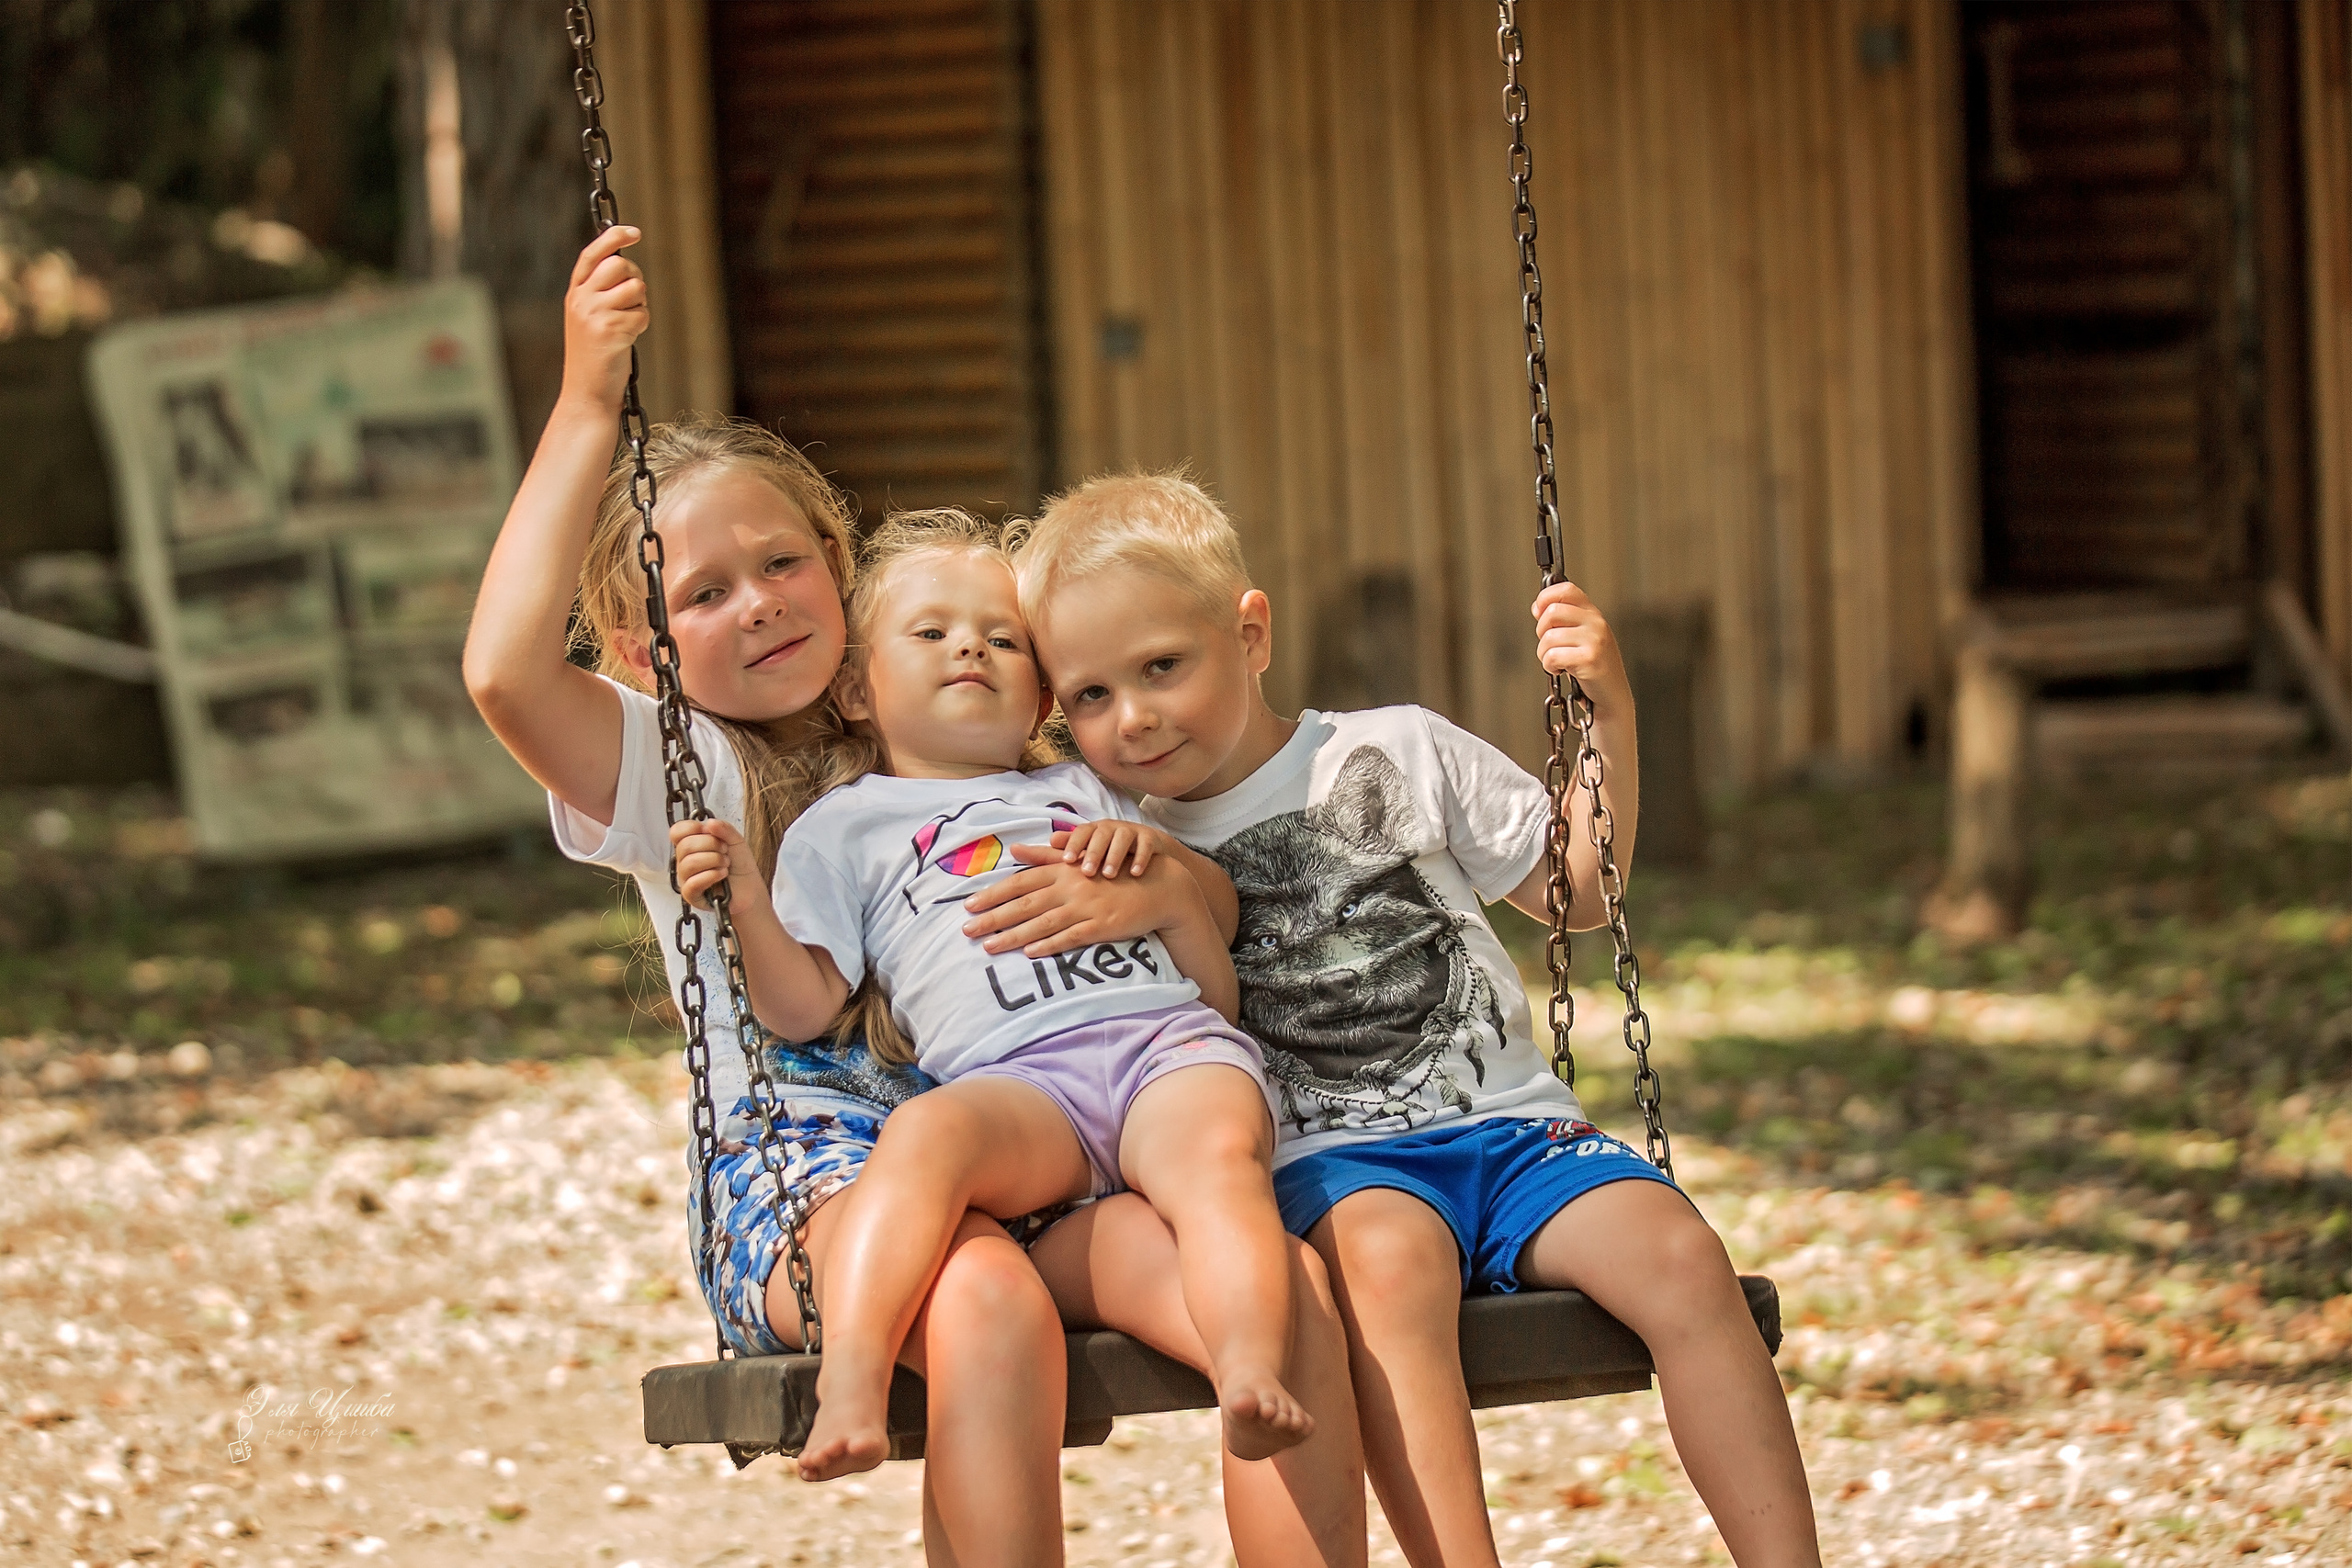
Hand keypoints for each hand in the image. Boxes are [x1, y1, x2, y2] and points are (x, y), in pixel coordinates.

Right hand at [560, 225, 647, 409]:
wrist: (587, 392)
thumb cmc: (595, 355)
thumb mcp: (590, 318)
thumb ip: (601, 291)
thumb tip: (624, 263)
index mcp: (575, 294)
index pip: (592, 254)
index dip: (613, 238)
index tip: (634, 232)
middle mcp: (581, 300)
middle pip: (619, 266)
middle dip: (635, 278)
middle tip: (633, 300)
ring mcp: (594, 314)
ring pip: (635, 288)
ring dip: (640, 305)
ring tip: (627, 324)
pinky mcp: (610, 330)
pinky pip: (642, 314)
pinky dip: (642, 325)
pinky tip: (628, 339)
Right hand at [668, 817, 758, 910]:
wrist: (750, 888)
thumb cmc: (740, 865)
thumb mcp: (736, 840)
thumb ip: (724, 828)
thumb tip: (709, 823)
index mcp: (692, 844)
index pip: (677, 832)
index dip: (692, 828)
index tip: (709, 831)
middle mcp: (685, 860)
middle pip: (685, 846)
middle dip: (711, 845)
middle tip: (725, 851)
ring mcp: (686, 878)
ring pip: (689, 863)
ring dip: (714, 861)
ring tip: (725, 864)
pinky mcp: (691, 895)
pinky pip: (692, 883)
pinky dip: (711, 876)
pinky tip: (722, 875)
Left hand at [960, 843, 1196, 955]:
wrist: (1157, 887)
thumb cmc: (1113, 875)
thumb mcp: (1079, 861)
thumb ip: (1047, 857)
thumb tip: (1015, 850)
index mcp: (1063, 871)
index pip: (1021, 883)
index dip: (994, 894)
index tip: (970, 906)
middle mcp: (1070, 887)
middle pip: (1025, 904)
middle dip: (994, 918)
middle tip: (967, 930)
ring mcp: (1086, 907)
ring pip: (1042, 923)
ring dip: (1013, 936)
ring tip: (989, 947)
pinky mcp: (1101, 926)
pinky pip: (1071, 937)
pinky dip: (1050, 944)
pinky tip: (1030, 952)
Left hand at [1056, 820, 1173, 877]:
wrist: (1147, 852)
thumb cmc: (1108, 855)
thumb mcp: (1084, 854)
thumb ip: (1056, 853)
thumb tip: (1023, 848)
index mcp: (1092, 831)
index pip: (1080, 832)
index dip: (1074, 844)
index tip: (1067, 861)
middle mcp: (1110, 828)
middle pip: (1100, 835)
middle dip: (1093, 852)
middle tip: (1087, 872)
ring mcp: (1131, 832)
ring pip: (1122, 838)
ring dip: (1115, 856)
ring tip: (1109, 875)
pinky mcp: (1150, 839)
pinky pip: (1146, 845)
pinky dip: (1141, 858)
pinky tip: (1136, 873)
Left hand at [1532, 582, 1630, 704]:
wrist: (1612, 696)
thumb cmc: (1592, 667)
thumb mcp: (1581, 637)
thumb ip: (1563, 621)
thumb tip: (1537, 608)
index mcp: (1593, 614)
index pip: (1567, 589)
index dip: (1545, 598)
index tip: (1538, 612)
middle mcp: (1596, 623)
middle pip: (1552, 612)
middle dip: (1541, 632)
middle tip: (1549, 646)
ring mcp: (1595, 640)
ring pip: (1549, 637)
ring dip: (1544, 654)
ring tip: (1556, 662)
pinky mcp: (1590, 659)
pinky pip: (1552, 656)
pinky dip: (1550, 666)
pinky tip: (1561, 670)